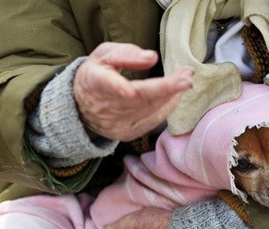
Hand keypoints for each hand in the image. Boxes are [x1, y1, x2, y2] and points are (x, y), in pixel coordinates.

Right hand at [73, 42, 192, 140]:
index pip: (107, 84)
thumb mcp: (104, 55)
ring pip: (150, 109)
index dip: (118, 88)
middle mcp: (104, 107)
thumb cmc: (97, 73)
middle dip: (166, 87)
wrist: (81, 106)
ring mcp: (116, 124)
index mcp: (94, 82)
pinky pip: (153, 121)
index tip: (129, 90)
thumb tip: (151, 58)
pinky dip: (167, 107)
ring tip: (185, 80)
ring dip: (172, 95)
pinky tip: (176, 96)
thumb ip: (126, 54)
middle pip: (139, 98)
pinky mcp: (127, 134)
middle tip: (187, 75)